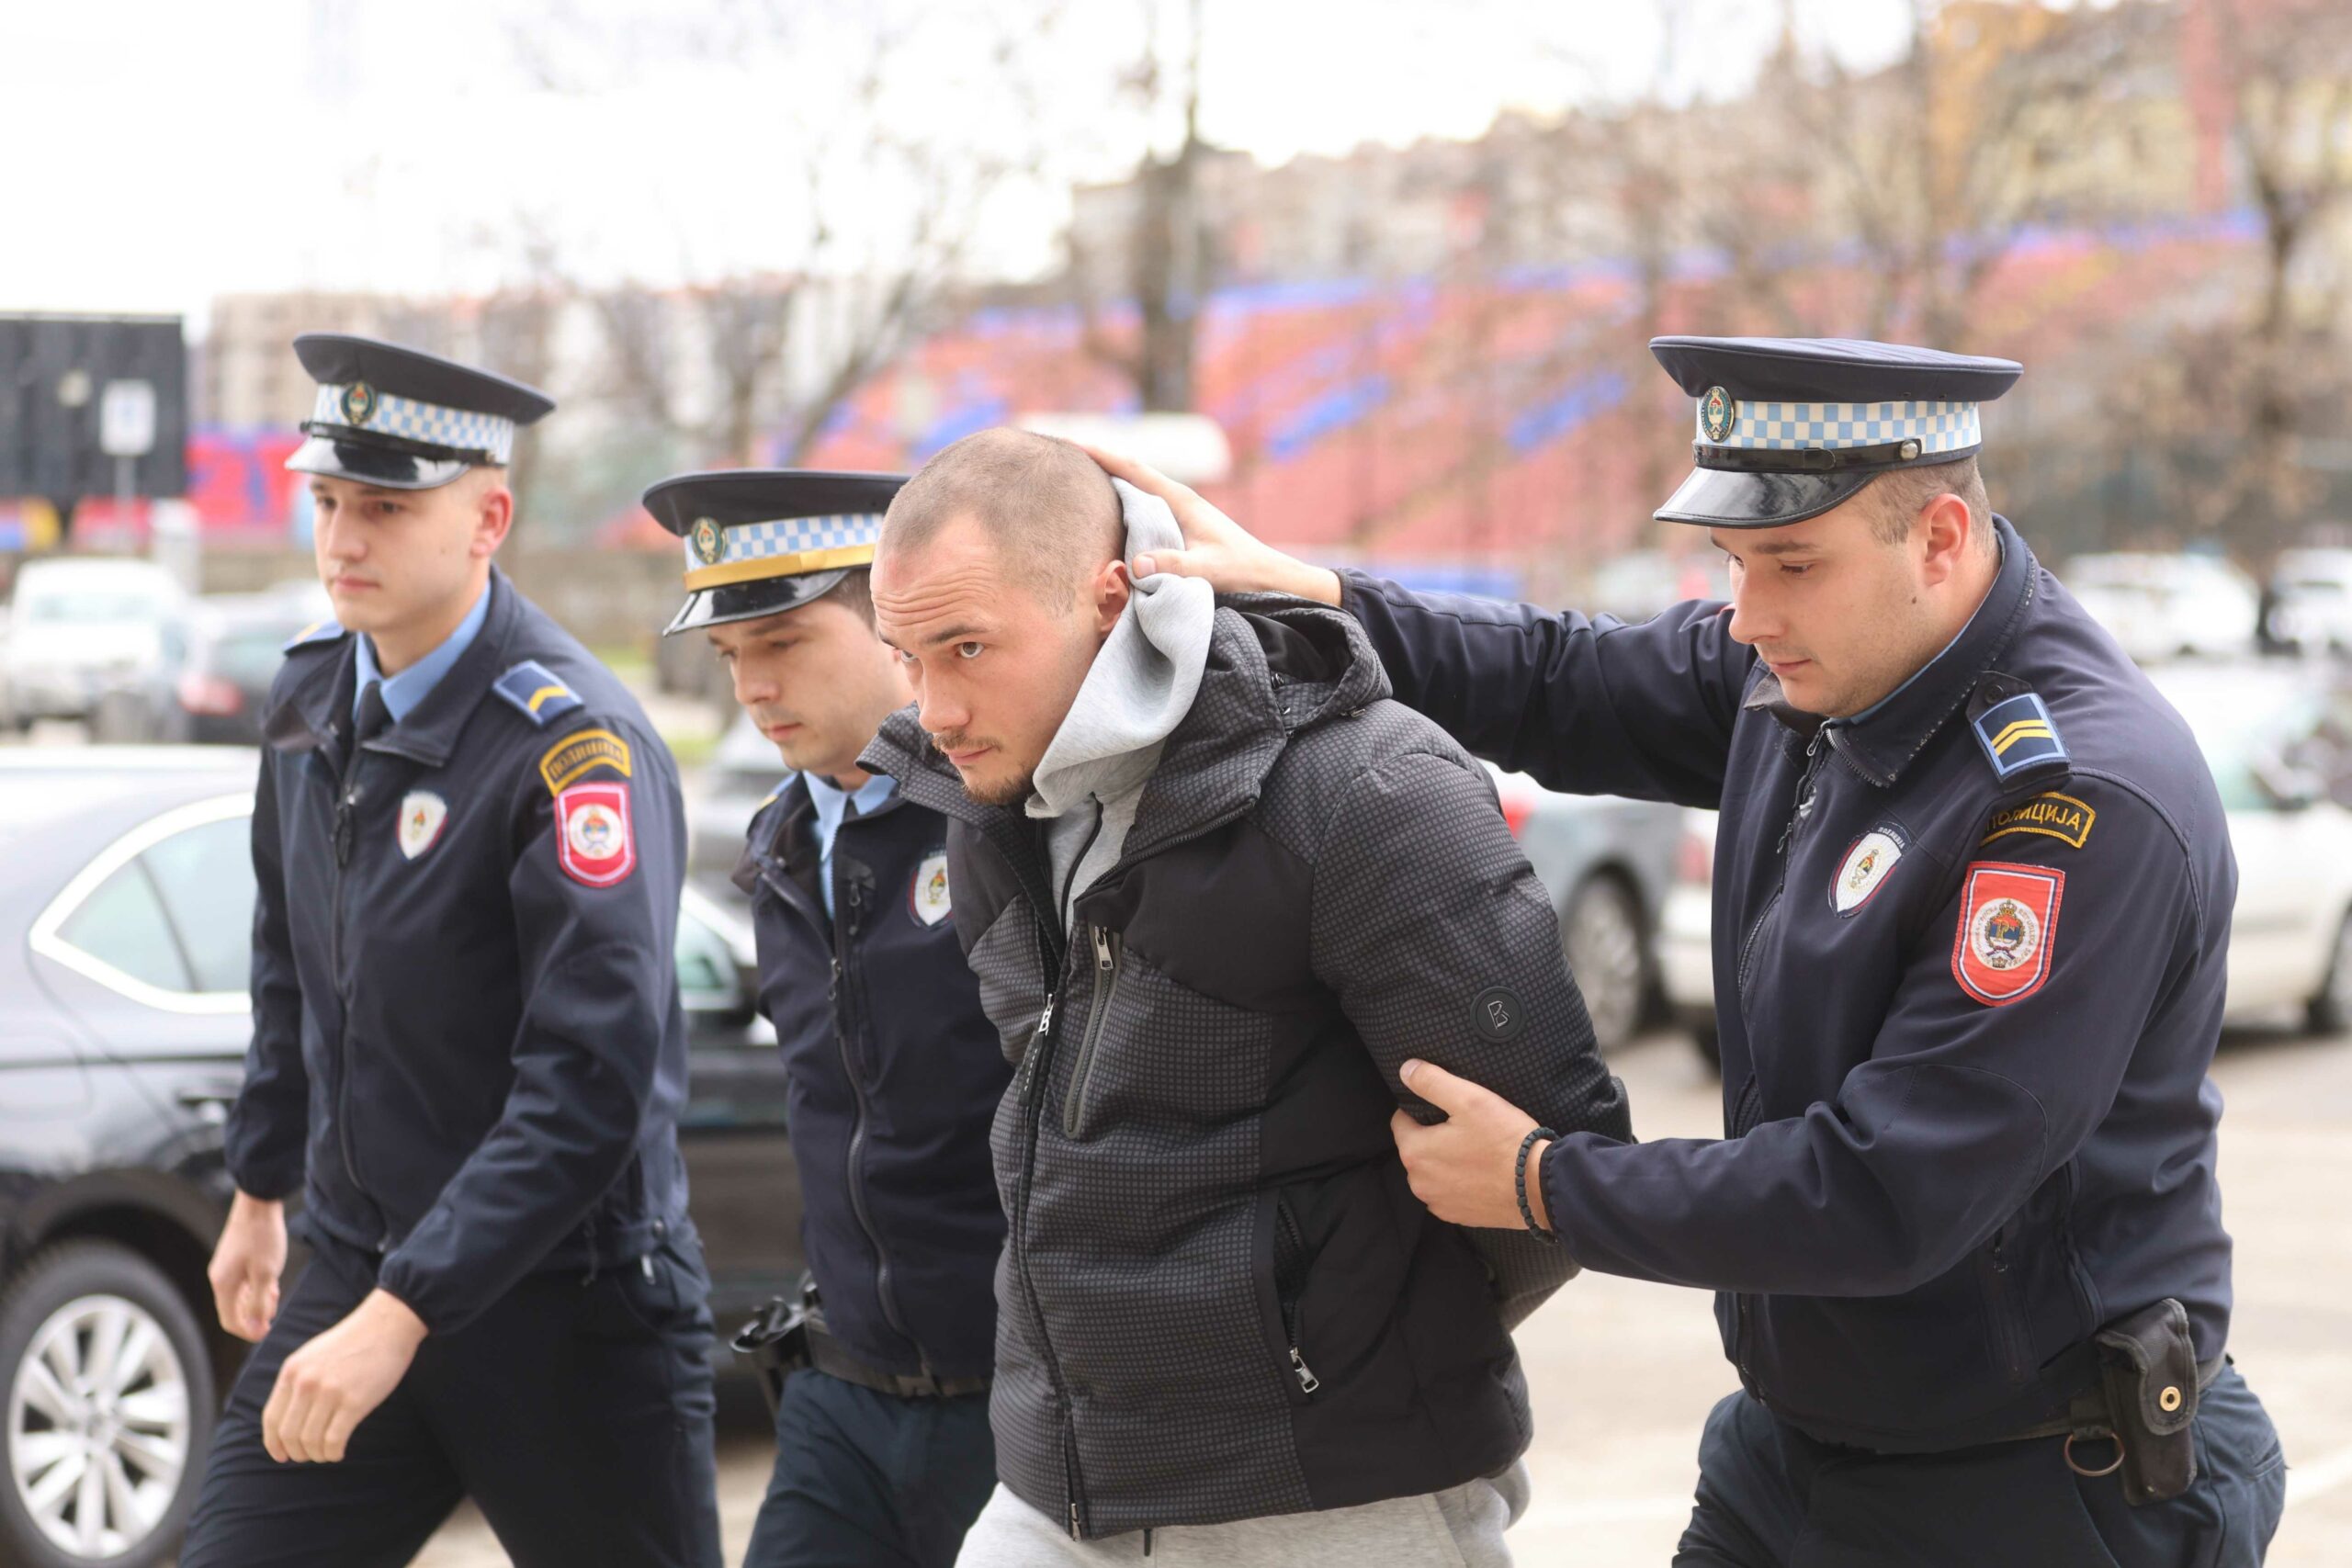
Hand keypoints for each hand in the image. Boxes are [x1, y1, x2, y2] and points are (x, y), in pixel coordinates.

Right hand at [207, 1191, 286, 1341]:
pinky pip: (242, 1284)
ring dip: (257, 1301)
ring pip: (239, 1297)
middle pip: (234, 1311)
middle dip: (254, 1315)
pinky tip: (271, 1283)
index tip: (268, 1330)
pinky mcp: (234, 1259)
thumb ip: (258, 1304)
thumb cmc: (263, 1236)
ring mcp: (226, 1268)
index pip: (230, 1322)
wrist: (259, 1202)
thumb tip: (254, 1329)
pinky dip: (256, 1288)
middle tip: (274, 1306)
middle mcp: (220, 1278)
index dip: (249, 1331)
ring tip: (274, 1293)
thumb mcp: (266, 1274)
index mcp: (223, 1285)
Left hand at [261, 1289, 426, 1462]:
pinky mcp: (354, 1401)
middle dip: (297, 1453)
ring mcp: (329, 1392)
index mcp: (292, 1371)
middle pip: (289, 1434)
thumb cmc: (353, 1341)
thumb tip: (287, 1417)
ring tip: (327, 1454)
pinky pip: (334, 1440)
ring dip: (317, 1455)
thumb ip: (297, 1381)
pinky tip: (339, 1452)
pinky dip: (333, 1453)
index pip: (272, 1419)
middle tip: (309, 1456)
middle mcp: (306, 1383)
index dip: (273, 1443)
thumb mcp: (313, 1355)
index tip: (282, 1456)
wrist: (387, 1324)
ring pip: (311, 1441)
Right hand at [1079, 443, 1342, 605]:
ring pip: (1138, 485)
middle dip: (1100, 459)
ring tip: (1080, 471)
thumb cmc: (1241, 570)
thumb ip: (1173, 565)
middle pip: (1132, 470)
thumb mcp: (1206, 570)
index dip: (1102, 455)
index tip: (1074, 443)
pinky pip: (1145, 502)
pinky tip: (1111, 502)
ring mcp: (1181, 509)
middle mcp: (1179, 498)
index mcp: (1181, 500)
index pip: (1134, 470)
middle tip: (1066, 451)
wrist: (1269, 573)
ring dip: (1111, 476)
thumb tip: (1136, 564)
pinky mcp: (1182, 523)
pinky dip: (1124, 495)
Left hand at [1391, 1059, 1549, 1231]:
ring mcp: (1438, 1203)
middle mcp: (1419, 1183)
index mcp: (1415, 1153)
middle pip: (1416, 1148)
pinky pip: (1449, 1191)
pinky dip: (1460, 1181)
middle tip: (1467, 1128)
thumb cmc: (1504, 1140)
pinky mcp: (1458, 1216)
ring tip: (1476, 1149)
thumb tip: (1406, 1070)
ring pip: (1432, 1171)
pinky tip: (1482, 1172)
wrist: (1539, 1186)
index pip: (1400, 1121)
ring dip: (1446, 1160)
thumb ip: (1432, 1082)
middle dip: (1434, 1136)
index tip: (1447, 1109)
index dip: (1420, 1110)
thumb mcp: (1469, 1099)